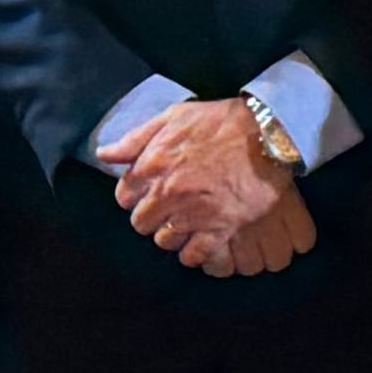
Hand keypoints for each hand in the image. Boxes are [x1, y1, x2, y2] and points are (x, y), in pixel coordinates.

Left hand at [102, 95, 311, 274]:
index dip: (136, 196)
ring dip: (172, 235)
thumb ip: (135, 139)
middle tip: (169, 210)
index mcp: (152, 166)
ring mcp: (193, 213)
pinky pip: (194, 254)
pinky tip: (201, 241)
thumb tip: (104, 154)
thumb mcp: (173, 117)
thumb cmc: (221, 121)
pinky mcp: (220, 227)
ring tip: (186, 225)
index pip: (124, 197)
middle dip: (152, 217)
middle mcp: (167, 193)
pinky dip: (194, 252)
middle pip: (141, 223)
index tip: (150, 193)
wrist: (267, 133)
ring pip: (165, 241)